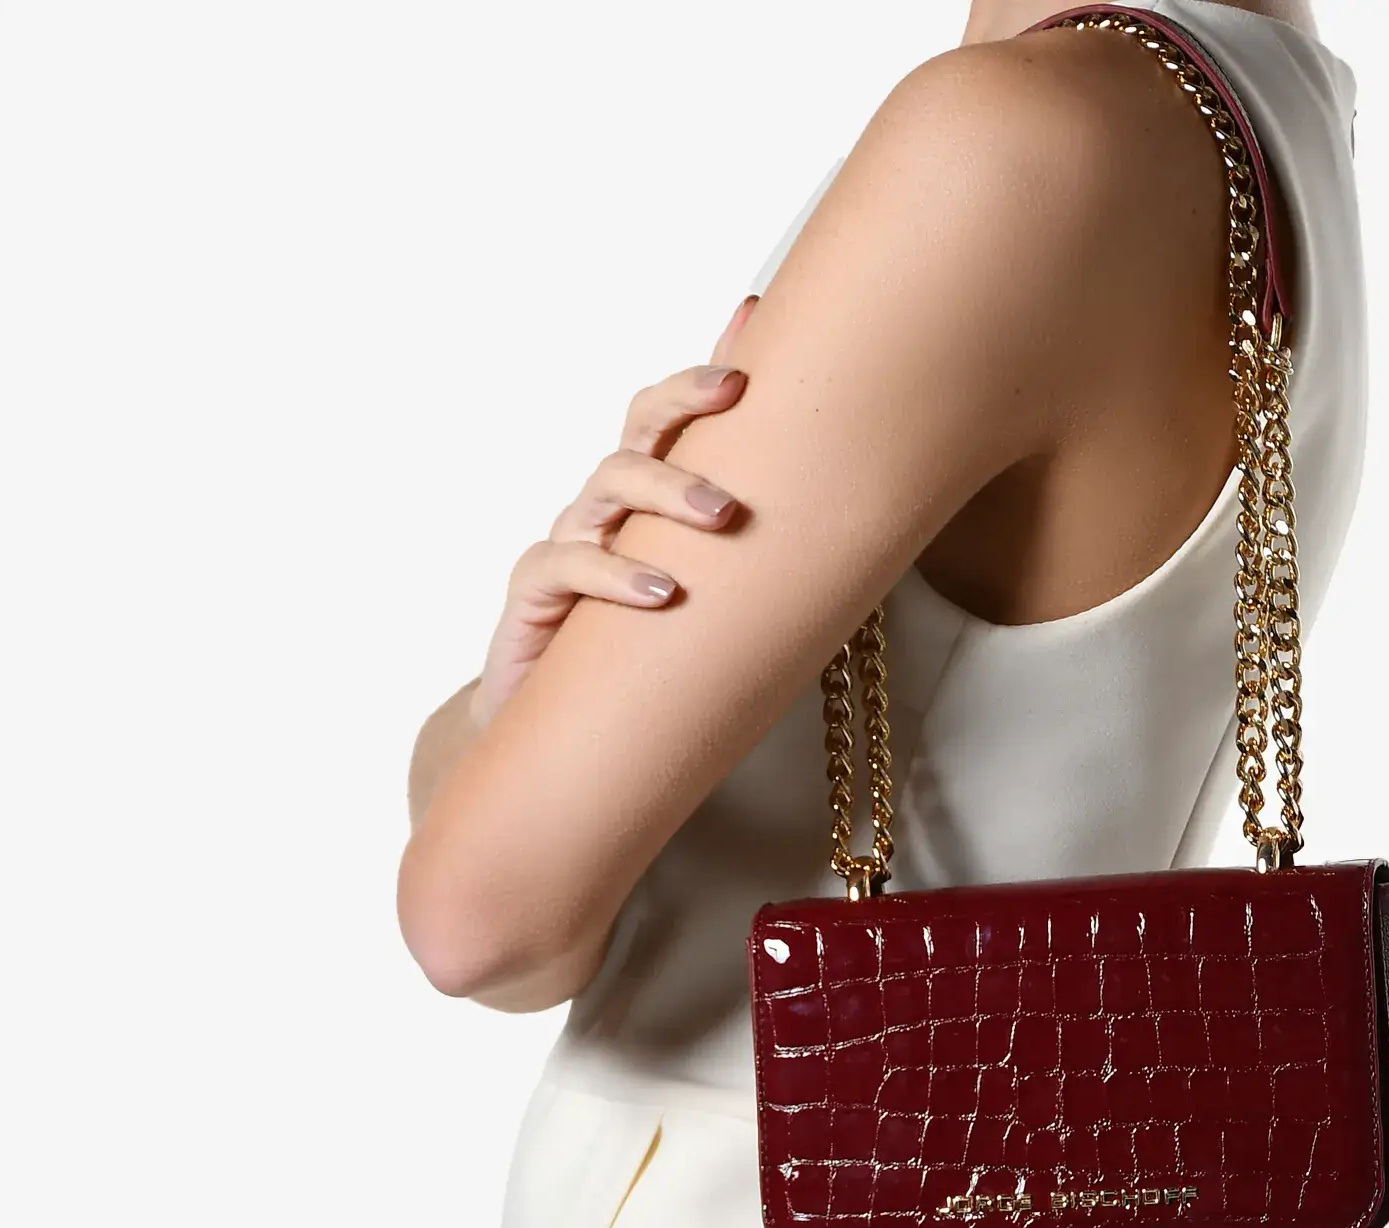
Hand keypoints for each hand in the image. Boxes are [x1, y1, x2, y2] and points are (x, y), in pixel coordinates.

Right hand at [471, 293, 759, 727]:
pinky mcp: (537, 592)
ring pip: (609, 486)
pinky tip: (662, 593)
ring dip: (669, 491)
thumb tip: (851, 541)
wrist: (564, 727)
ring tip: (723, 517)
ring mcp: (571, 543)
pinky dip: (617, 575)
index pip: (672, 418)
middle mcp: (609, 508)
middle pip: (639, 429)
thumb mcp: (712, 603)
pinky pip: (569, 565)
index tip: (749, 339)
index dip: (703, 375)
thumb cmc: (650, 658)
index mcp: (651, 499)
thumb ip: (754, 567)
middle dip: (686, 402)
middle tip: (739, 397)